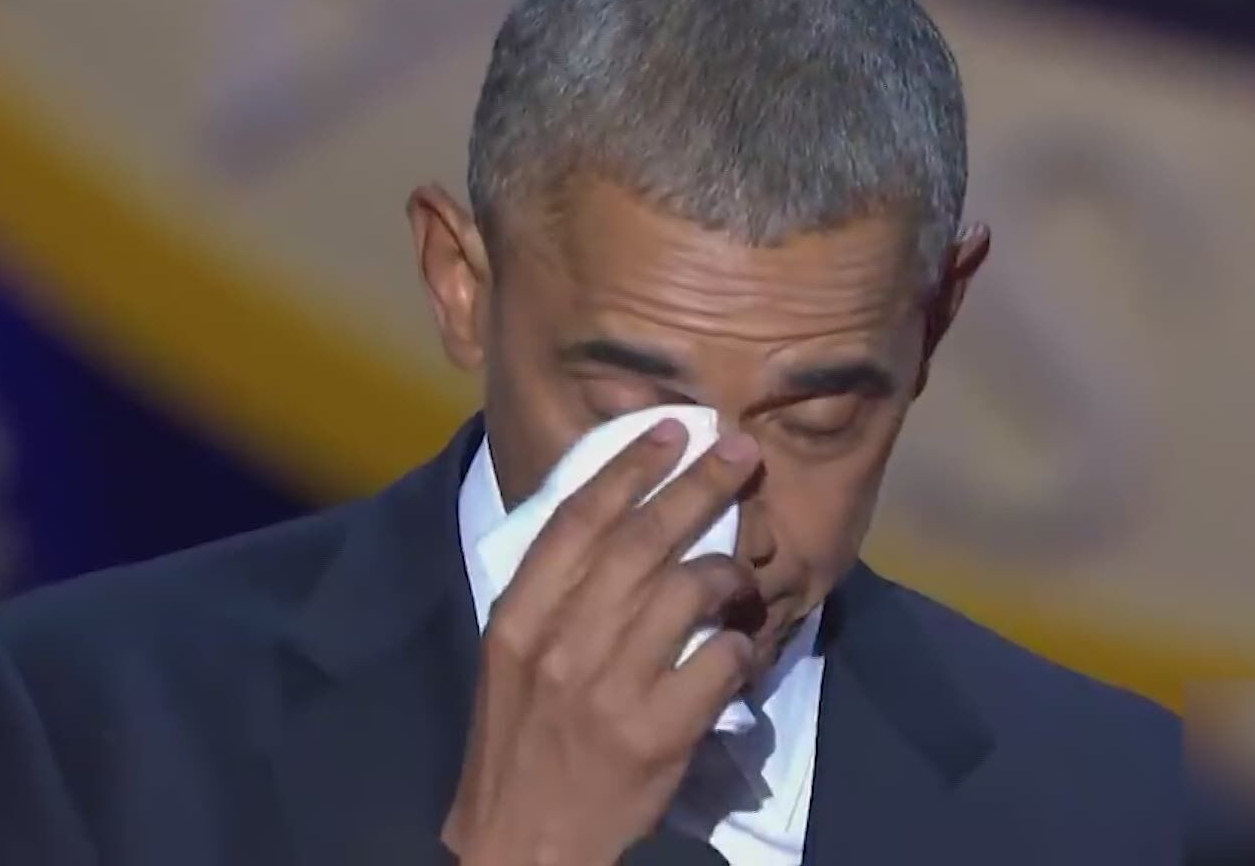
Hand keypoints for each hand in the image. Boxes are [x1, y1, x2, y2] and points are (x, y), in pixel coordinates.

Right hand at [442, 420, 761, 865]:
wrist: (520, 845)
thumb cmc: (520, 745)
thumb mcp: (513, 661)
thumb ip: (554, 596)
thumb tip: (616, 521)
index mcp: (519, 619)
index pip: (577, 519)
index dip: (628, 466)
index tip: (670, 430)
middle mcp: (562, 644)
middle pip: (643, 540)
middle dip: (698, 485)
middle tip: (739, 451)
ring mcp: (611, 688)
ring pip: (688, 590)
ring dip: (728, 571)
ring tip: (741, 573)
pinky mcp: (659, 733)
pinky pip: (718, 661)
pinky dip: (737, 646)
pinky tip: (738, 648)